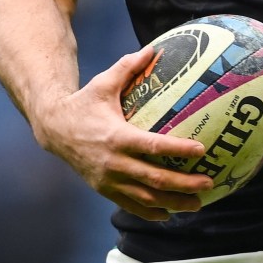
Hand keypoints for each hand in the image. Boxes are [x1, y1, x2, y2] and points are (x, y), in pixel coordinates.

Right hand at [35, 46, 212, 220]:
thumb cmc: (84, 103)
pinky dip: (151, 213)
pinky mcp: (104, 190)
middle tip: (209, 182)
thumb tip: (153, 47)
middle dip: (184, 184)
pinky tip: (170, 214)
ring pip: (145, 198)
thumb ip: (128, 66)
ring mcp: (108, 180)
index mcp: (117, 137)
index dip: (178, 149)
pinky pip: (130, 206)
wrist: (53, 129)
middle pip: (154, 179)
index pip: (153, 146)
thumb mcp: (103, 82)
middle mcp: (113, 163)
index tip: (201, 150)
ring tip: (197, 204)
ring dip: (173, 203)